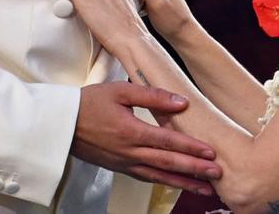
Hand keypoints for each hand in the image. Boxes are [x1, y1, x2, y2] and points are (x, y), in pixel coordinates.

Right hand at [72, 82, 220, 195]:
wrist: (61, 124)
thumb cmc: (89, 103)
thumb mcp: (120, 90)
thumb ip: (152, 96)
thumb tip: (182, 102)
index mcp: (131, 132)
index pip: (168, 142)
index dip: (191, 148)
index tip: (211, 152)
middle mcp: (129, 152)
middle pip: (168, 163)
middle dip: (194, 170)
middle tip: (217, 174)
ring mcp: (125, 163)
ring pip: (160, 176)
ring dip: (184, 182)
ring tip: (206, 188)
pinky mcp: (120, 168)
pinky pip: (147, 178)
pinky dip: (166, 182)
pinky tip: (179, 184)